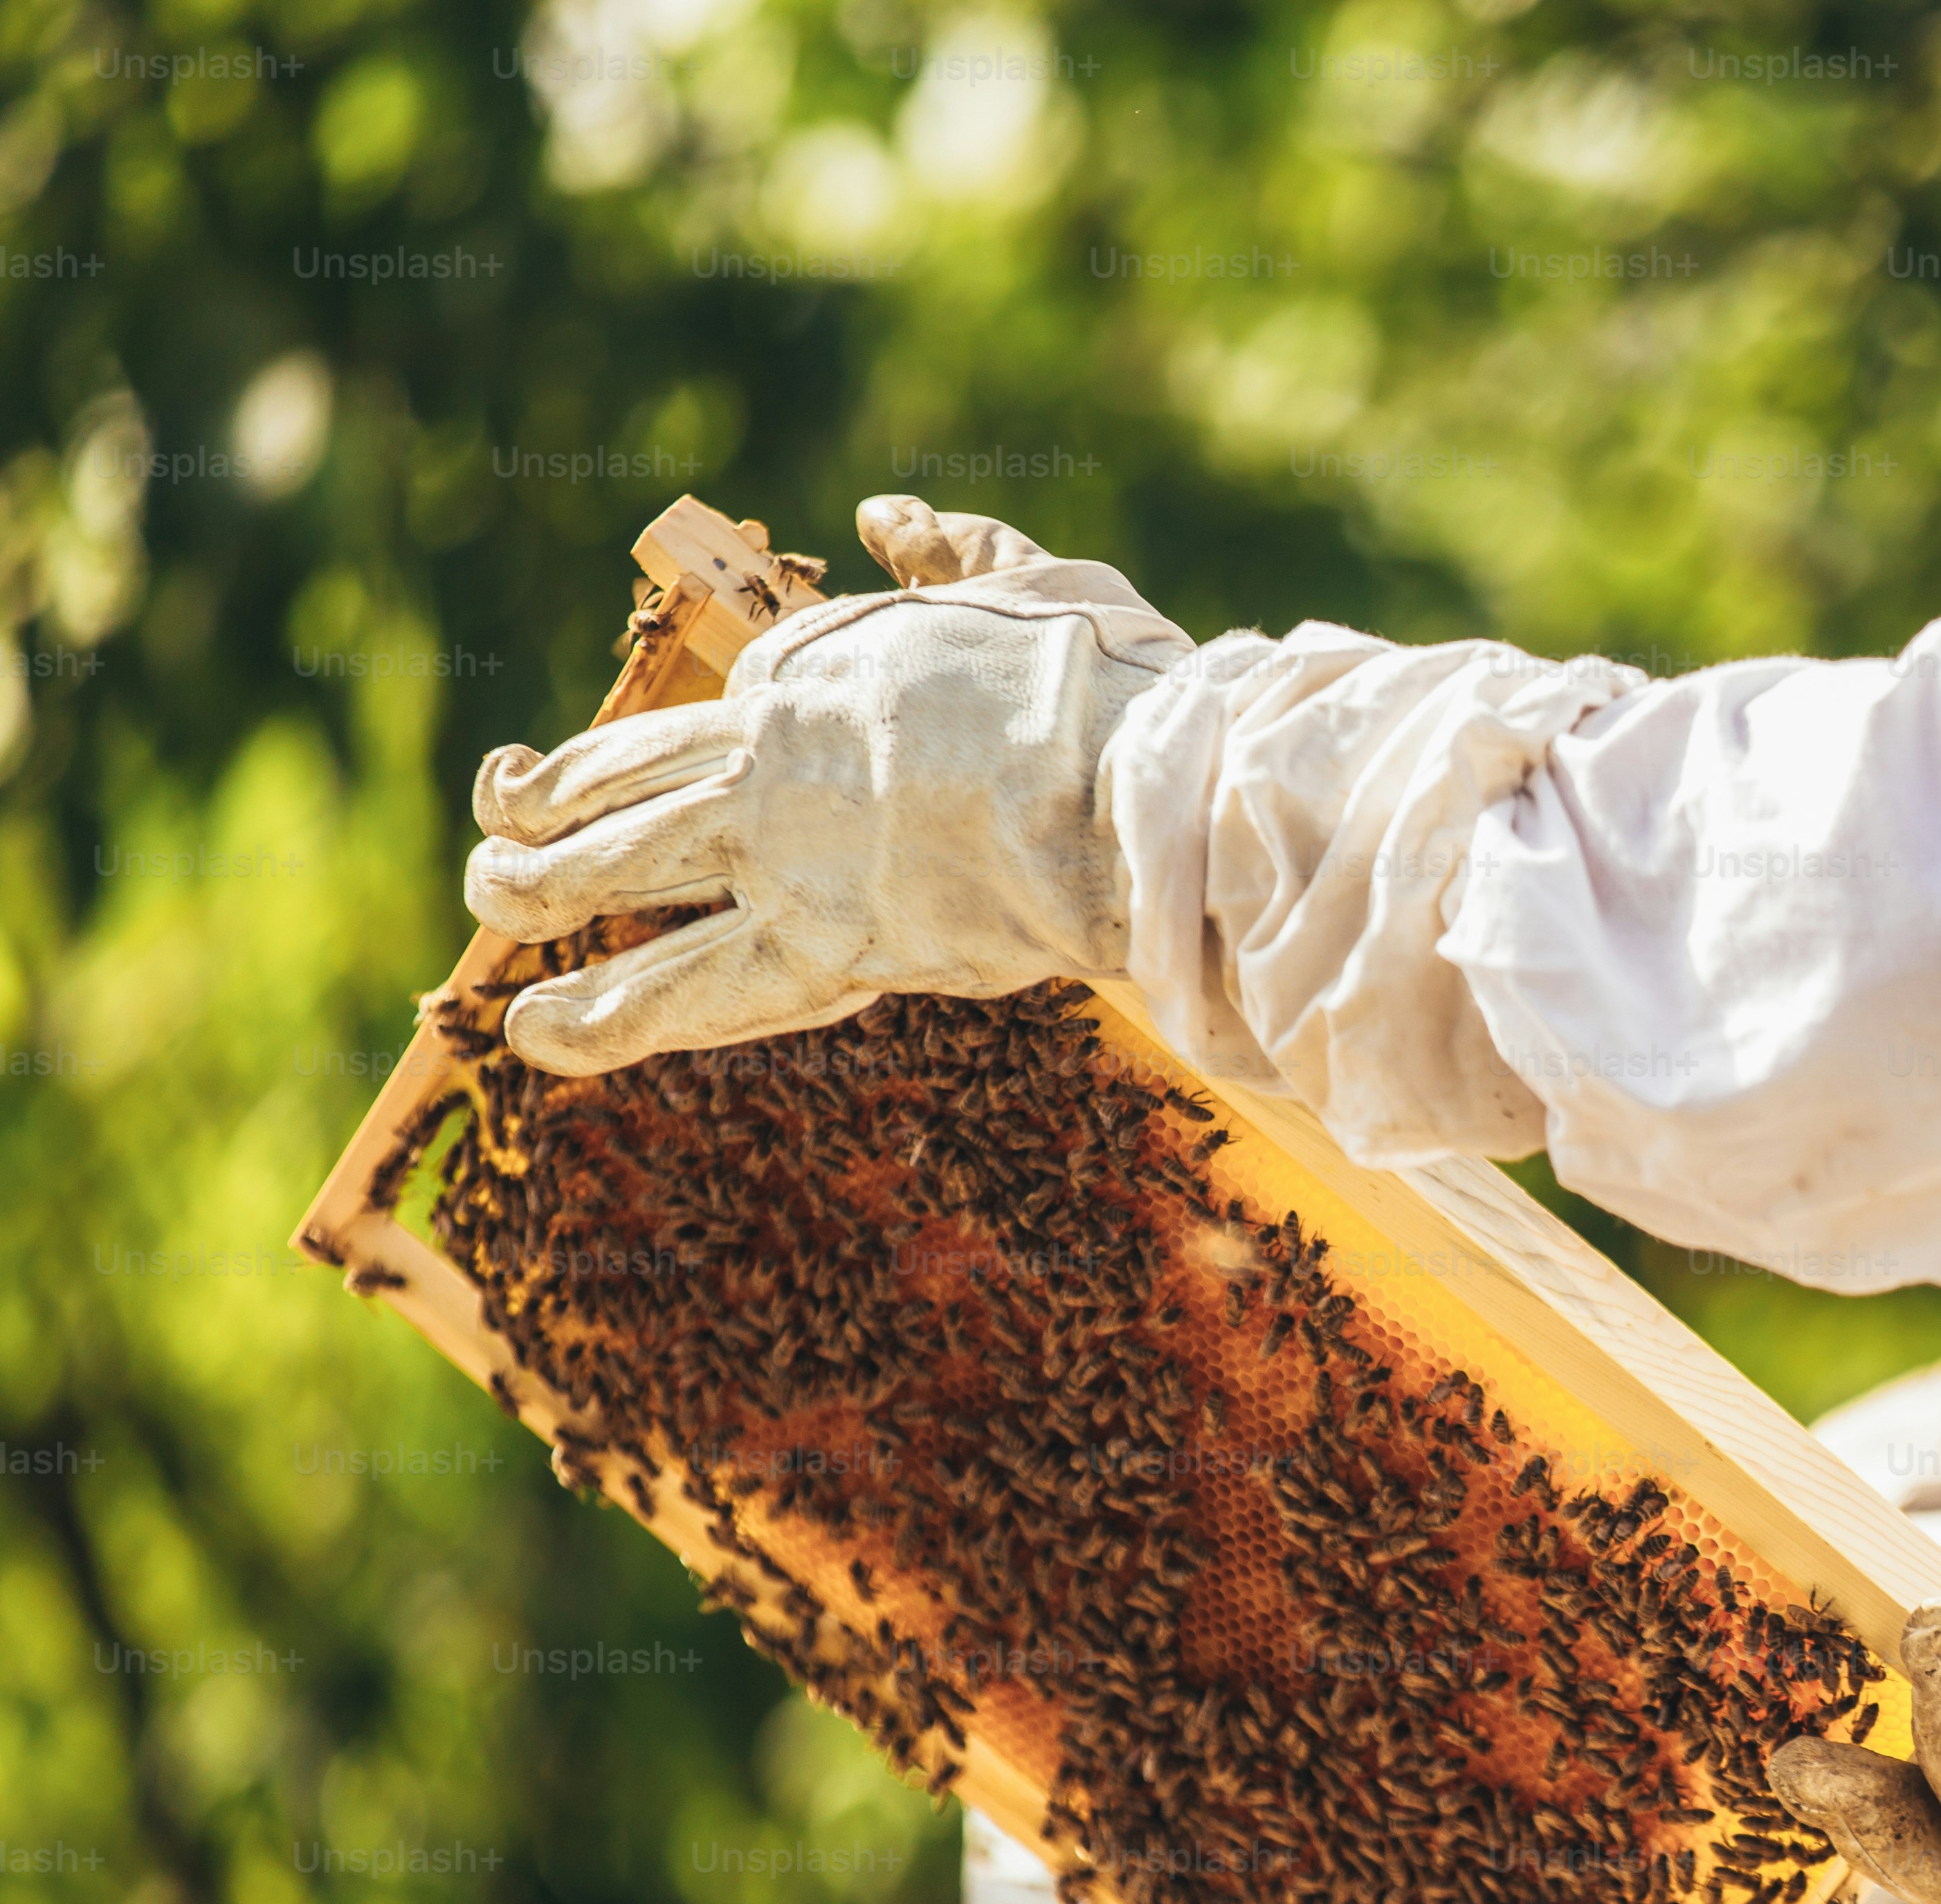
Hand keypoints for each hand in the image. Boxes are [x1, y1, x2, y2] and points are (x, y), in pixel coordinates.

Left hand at [464, 497, 1194, 1074]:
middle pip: (620, 780)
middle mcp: (771, 754)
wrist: (1133, 788)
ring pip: (614, 874)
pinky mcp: (815, 944)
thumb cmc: (1106, 687)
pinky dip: (601, 1015)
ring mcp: (779, 852)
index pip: (724, 707)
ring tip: (492, 904)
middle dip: (542, 804)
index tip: (676, 758)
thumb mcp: (1034, 584)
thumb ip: (957, 551)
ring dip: (534, 892)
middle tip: (502, 822)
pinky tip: (535, 1033)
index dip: (691, 737)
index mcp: (819, 667)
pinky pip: (683, 991)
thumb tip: (889, 518)